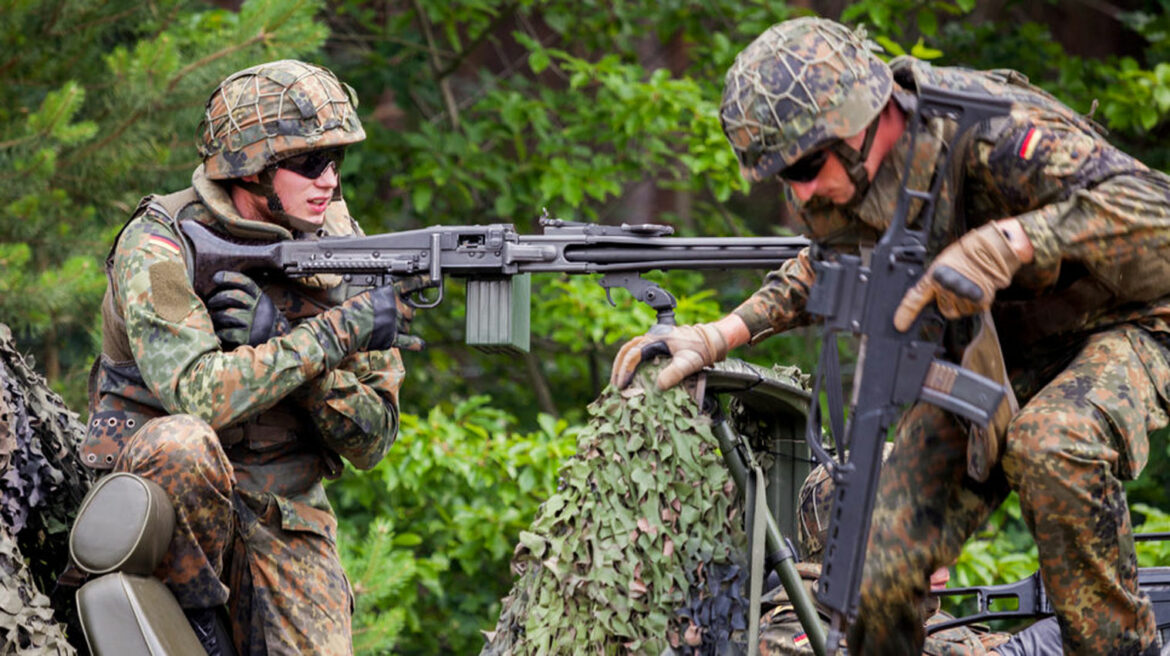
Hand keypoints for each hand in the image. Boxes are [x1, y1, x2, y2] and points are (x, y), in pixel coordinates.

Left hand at [206, 271, 289, 348]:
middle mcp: (257, 308)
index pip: (244, 283)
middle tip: (212, 303)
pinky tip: (221, 332)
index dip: (229, 278)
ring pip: (227, 314)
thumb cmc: (260, 319)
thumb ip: (244, 294)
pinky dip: (220, 332)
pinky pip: (227, 332)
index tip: (216, 278)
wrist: (276, 340)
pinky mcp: (247, 337)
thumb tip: (217, 286)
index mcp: (259, 297)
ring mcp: (253, 323)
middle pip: (232, 296)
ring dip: (217, 316)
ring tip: (215, 318)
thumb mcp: (258, 303)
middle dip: (217, 298)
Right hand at [341, 284, 423, 351]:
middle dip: (403, 311)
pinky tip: (421, 344)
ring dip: (401, 324)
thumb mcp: (368, 292)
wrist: (346, 325)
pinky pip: (408, 341)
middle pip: (411, 309)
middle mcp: (398, 307)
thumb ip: (383, 294)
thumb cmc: (352, 308)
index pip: (410, 285)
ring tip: (383, 325)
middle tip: (387, 313)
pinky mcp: (393, 337)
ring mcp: (397, 323)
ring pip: (407, 324)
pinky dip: (415, 343)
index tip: (430, 279)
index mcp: (391, 292)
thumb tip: (391, 298)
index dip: (421, 282)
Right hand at [610, 322, 728, 390]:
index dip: (625, 370)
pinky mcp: (657, 343)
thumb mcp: (689, 363)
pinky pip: (638, 350)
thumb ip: (674, 373)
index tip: (622, 385)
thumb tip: (659, 386)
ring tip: (619, 379)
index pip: (633, 354)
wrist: (712, 340)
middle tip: (615, 385)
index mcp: (656, 339)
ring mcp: (654, 338)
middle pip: (626, 350)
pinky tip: (632, 373)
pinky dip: (631, 361)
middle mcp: (652, 336)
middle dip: (619, 367)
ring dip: (623, 363)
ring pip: (631, 349)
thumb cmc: (701, 349)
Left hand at [893, 222, 1021, 330]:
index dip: (906, 314)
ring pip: (958, 311)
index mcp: (935, 276)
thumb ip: (932, 282)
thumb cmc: (965, 254)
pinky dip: (974, 303)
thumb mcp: (941, 264)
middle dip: (948, 301)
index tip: (900, 325)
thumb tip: (921, 297)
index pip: (915, 299)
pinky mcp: (980, 302)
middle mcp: (948, 287)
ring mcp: (964, 295)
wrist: (992, 251)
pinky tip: (976, 289)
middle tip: (956, 287)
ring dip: (962, 303)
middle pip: (944, 309)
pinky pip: (972, 310)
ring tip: (968, 285)